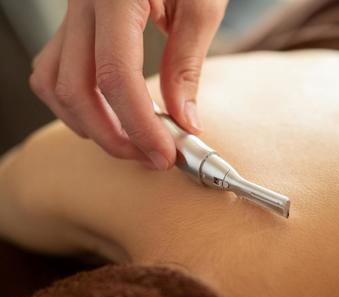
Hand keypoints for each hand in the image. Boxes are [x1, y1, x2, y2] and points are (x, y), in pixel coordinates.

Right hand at [30, 0, 226, 169]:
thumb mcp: (201, 5)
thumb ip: (187, 65)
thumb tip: (184, 119)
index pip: (116, 77)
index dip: (140, 125)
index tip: (164, 155)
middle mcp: (83, 5)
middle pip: (76, 90)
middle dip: (113, 136)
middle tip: (149, 157)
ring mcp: (72, 14)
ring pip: (55, 84)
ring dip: (89, 124)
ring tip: (129, 141)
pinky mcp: (74, 23)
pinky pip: (54, 70)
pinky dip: (75, 102)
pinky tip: (105, 113)